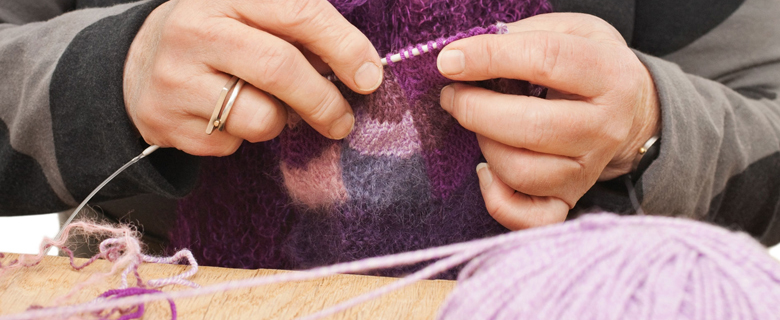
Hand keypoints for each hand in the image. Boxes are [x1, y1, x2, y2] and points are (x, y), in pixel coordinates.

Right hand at [123, 0, 383, 155]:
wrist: (138, 62)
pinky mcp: (164, 121)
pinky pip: (230, 144)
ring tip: (266, 106)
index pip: (298, 12)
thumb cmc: (220, 36)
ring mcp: (174, 77)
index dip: (343, 46)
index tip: (370, 76)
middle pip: (280, 69)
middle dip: (323, 101)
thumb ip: (301, 31)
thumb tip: (362, 70)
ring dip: (279, 121)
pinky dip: (243, 137)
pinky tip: (226, 116)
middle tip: (343, 120)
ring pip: (259, 117)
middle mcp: (194, 29)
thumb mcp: (252, 14)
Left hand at [437, 13, 659, 229]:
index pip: (544, 60)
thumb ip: (524, 35)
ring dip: (485, 146)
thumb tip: (467, 54)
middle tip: (452, 95)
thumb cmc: (588, 63)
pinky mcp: (571, 198)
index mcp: (608, 74)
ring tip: (478, 125)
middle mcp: (603, 127)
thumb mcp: (571, 31)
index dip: (489, 57)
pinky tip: (486, 171)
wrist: (631, 109)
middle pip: (531, 126)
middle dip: (475, 109)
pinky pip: (529, 218)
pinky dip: (497, 199)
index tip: (450, 59)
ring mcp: (588, 169)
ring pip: (522, 172)